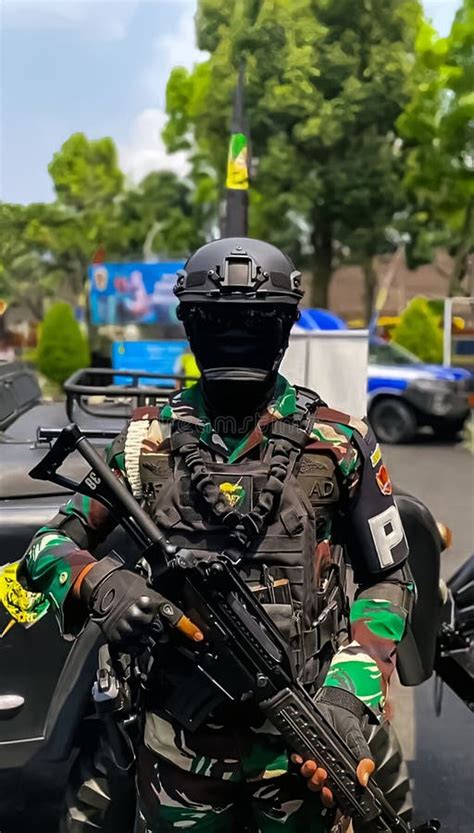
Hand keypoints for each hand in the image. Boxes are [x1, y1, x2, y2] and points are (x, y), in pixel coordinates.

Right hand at [80, 557, 203, 647]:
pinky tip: (132, 632)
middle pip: (160, 632)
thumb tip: (176, 612)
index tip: (198, 636)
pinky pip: (133, 647)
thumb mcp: (147, 587)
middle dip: (161, 630)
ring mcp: (128, 626)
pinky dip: (136, 643)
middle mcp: (139, 615)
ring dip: (147, 636)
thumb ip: (160, 601)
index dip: (187, 627)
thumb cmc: (126, 584)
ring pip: (147, 640)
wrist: (101, 586)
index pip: (173, 615)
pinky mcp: (117, 636)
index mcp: (150, 600)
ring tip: (139, 625)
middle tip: (154, 624)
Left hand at [292, 688, 374, 808]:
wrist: (337, 707)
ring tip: (312, 763)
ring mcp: (311, 759)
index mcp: (338, 774)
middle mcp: (324, 769)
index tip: (329, 792)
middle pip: (316, 786)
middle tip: (322, 773)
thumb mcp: (360, 745)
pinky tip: (299, 756)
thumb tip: (364, 779)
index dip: (329, 798)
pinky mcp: (301, 748)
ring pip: (305, 775)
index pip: (332, 794)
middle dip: (317, 783)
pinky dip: (295, 759)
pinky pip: (294, 759)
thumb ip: (364, 761)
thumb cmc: (348, 728)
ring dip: (307, 773)